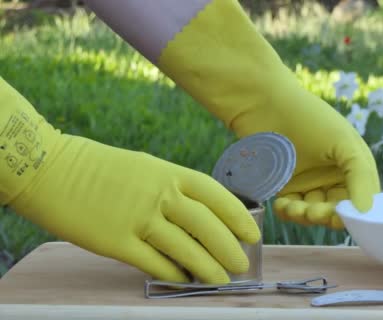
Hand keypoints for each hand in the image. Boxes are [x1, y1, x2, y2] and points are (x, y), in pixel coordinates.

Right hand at [0, 77, 259, 283]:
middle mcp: (159, 195)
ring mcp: (137, 218)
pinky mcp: (116, 242)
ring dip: (207, 267)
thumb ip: (172, 190)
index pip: (215, 195)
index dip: (238, 216)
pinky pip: (154, 263)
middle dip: (229, 248)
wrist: (51, 169)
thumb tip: (199, 216)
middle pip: (207, 225)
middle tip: (241, 264)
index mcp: (168, 173)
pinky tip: (183, 280)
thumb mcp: (145, 168)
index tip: (252, 234)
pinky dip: (173, 274)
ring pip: (185, 248)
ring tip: (221, 279)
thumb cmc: (100, 168)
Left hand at [156, 0, 380, 228]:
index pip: (359, 200)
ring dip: (305, 216)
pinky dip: (288, 212)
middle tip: (314, 212)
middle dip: (325, 215)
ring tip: (294, 207)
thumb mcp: (343, 143)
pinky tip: (282, 204)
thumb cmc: (309, 117)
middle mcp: (333, 176)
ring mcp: (308, 182)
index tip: (338, 217)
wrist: (263, 103)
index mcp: (353, 166)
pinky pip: (291, 208)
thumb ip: (361, 177)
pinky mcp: (284, 185)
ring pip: (312, 212)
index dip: (351, 213)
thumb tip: (367, 212)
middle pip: (335, 210)